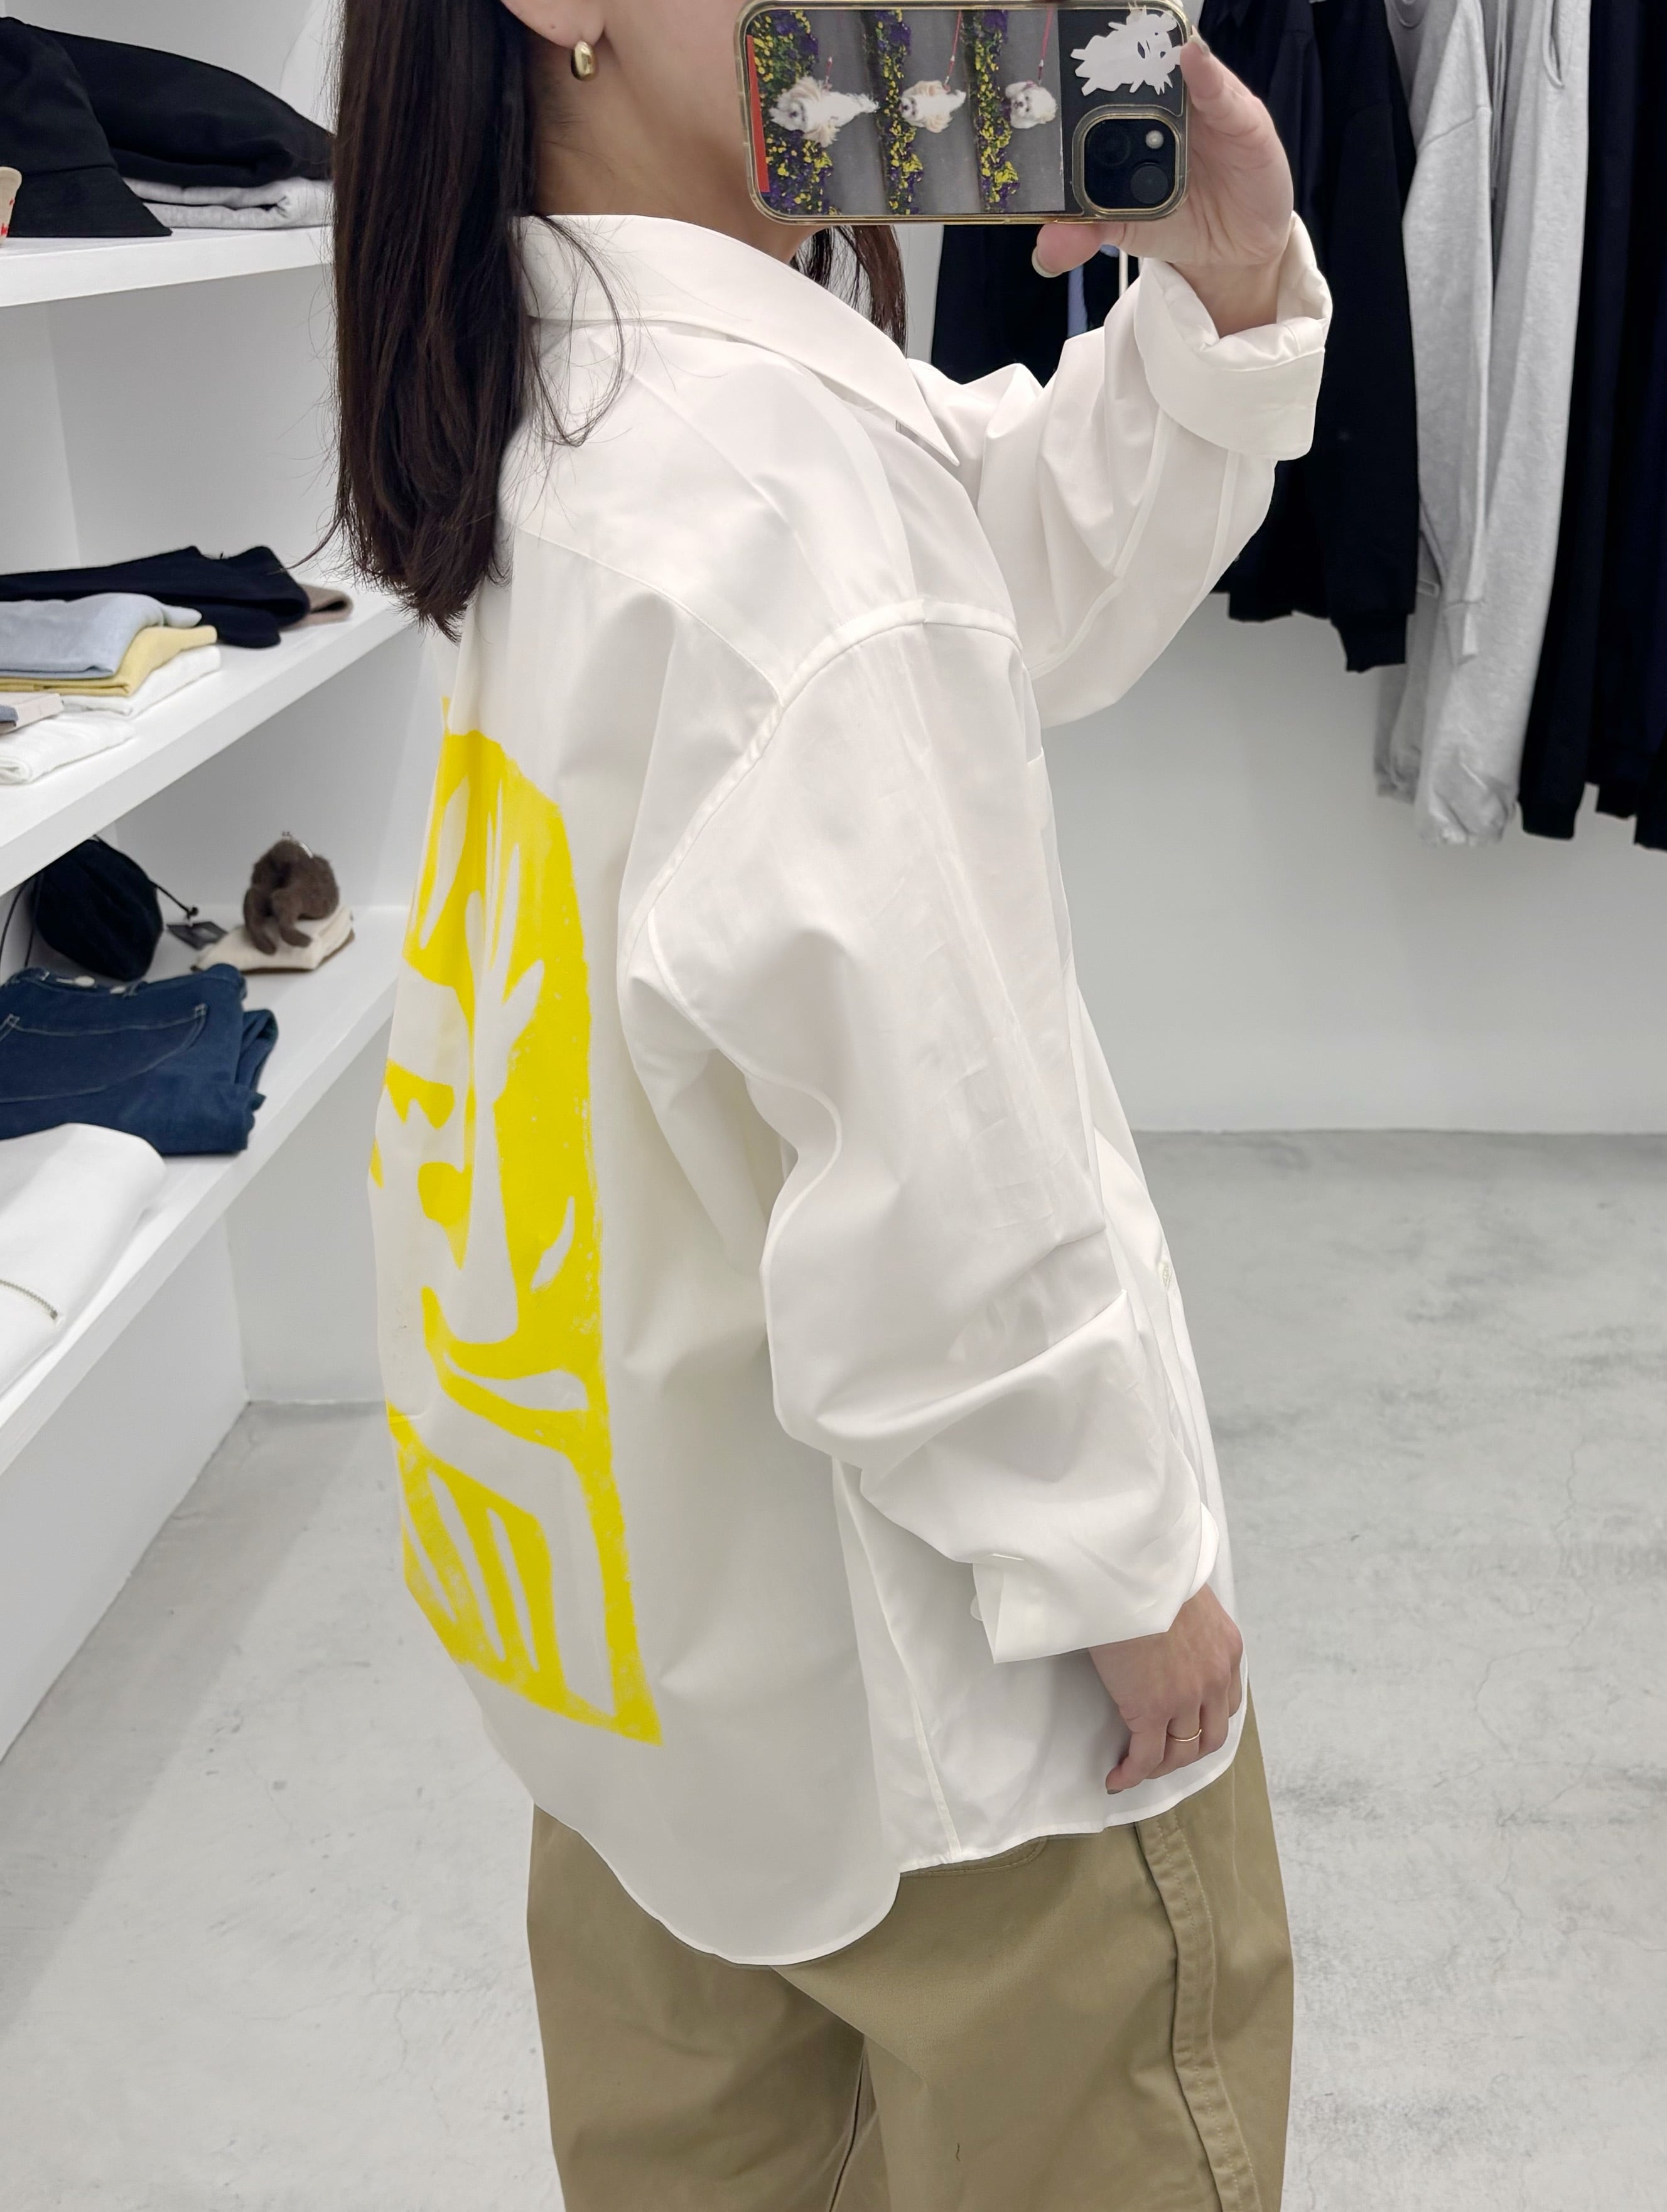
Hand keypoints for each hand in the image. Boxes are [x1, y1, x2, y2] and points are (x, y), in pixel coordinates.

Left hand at [1033, 39, 1294, 335]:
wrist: (1233, 250)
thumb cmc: (1178, 224)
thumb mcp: (1125, 231)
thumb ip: (1085, 232)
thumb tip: (1046, 249)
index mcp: (1131, 125)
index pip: (1101, 89)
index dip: (1079, 77)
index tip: (1050, 73)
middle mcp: (1166, 106)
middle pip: (1136, 70)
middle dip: (1112, 59)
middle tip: (1088, 53)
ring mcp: (1204, 107)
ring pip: (1178, 72)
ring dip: (1157, 57)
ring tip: (1141, 45)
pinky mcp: (1241, 118)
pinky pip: (1221, 93)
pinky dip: (1206, 75)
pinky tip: (1192, 59)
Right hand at [1090, 1586, 1244, 1792]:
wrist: (1132, 1571)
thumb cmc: (1150, 1572)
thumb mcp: (1187, 1599)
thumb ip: (1188, 1626)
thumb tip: (1164, 1638)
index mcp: (1227, 1650)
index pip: (1227, 1704)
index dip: (1206, 1723)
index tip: (1185, 1729)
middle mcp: (1215, 1678)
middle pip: (1210, 1737)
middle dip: (1187, 1753)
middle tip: (1163, 1757)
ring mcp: (1185, 1697)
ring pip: (1179, 1752)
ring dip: (1159, 1765)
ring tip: (1137, 1768)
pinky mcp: (1151, 1708)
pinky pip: (1145, 1755)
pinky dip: (1132, 1772)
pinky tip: (1117, 1778)